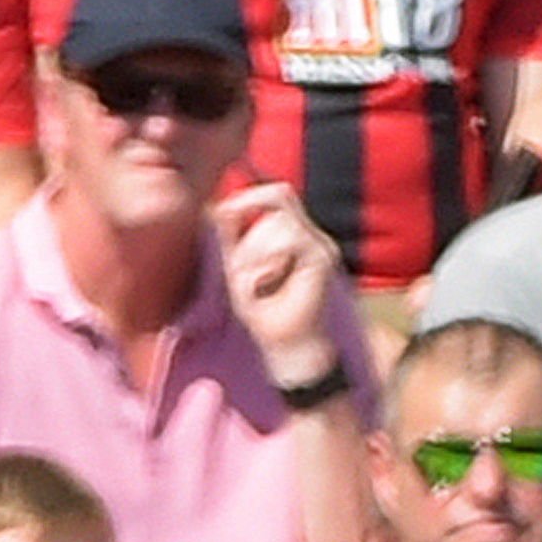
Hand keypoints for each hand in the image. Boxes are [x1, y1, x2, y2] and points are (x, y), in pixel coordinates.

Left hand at [214, 184, 348, 387]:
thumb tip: (220, 207)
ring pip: (280, 220)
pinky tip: (265, 284)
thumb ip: (232, 237)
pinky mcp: (322, 261)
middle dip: (247, 223)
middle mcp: (314, 236)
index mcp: (298, 235)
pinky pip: (290, 240)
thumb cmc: (266, 312)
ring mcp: (321, 247)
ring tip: (255, 281)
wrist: (291, 349)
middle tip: (241, 266)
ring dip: (254, 249)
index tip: (227, 213)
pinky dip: (267, 262)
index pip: (279, 193)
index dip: (251, 194)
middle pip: (278, 197)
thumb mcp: (239, 267)